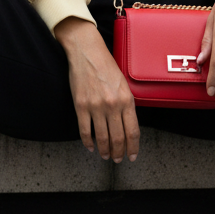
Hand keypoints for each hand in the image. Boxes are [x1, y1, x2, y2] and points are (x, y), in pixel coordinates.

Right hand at [54, 17, 138, 162]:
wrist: (87, 53)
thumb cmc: (107, 66)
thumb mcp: (124, 84)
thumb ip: (127, 104)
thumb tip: (127, 125)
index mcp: (127, 100)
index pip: (133, 131)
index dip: (133, 147)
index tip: (132, 156)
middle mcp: (113, 105)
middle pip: (118, 138)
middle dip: (118, 153)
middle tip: (117, 159)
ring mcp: (96, 107)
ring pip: (102, 138)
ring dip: (104, 151)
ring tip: (104, 156)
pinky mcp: (81, 106)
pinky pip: (85, 130)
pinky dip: (88, 142)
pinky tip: (90, 147)